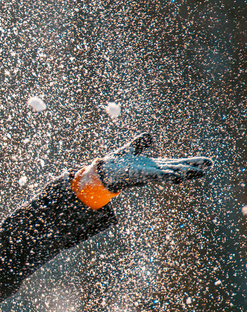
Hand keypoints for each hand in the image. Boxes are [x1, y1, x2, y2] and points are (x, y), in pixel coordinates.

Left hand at [97, 132, 212, 192]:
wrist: (101, 172)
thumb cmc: (116, 163)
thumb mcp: (131, 149)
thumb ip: (140, 143)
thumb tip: (150, 136)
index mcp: (154, 166)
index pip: (176, 163)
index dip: (191, 163)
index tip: (208, 163)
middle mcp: (153, 171)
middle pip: (176, 169)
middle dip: (192, 169)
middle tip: (209, 167)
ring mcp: (145, 175)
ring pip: (166, 174)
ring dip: (180, 173)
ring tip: (196, 172)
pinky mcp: (135, 175)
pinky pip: (150, 175)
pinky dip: (161, 174)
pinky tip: (171, 173)